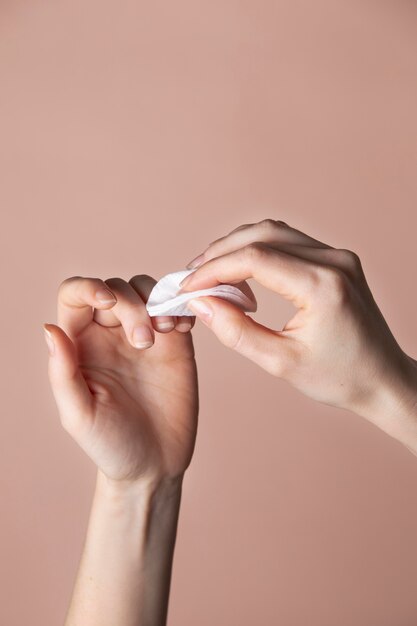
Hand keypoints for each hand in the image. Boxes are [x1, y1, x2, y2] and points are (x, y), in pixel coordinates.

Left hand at [43, 275, 197, 484]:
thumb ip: (63, 373)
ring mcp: (144, 335)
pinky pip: (176, 308)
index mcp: (80, 345)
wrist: (155, 463)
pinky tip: (183, 328)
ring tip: (168, 331)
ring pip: (146, 289)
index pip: (75, 295)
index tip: (109, 303)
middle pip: (116, 288)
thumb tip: (49, 329)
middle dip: (132, 304)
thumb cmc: (110, 444)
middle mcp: (110, 334)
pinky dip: (181, 305)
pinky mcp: (175, 343)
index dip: (89, 287)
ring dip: (157, 299)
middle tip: (144, 343)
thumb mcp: (79, 414)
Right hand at [180, 219, 416, 446]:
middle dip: (220, 252)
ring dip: (237, 246)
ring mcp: (338, 256)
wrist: (383, 378)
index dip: (213, 269)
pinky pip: (289, 242)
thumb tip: (200, 302)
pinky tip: (240, 270)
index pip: (254, 258)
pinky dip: (258, 250)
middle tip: (192, 275)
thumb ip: (235, 331)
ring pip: (274, 232)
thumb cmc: (338, 377)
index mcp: (323, 286)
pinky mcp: (337, 259)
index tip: (187, 286)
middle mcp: (334, 261)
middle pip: (261, 234)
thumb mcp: (280, 363)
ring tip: (210, 271)